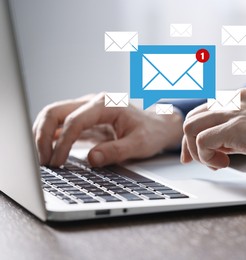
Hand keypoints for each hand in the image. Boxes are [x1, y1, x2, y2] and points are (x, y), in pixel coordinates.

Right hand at [33, 93, 182, 166]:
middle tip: (43, 161)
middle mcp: (92, 103)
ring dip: (43, 136)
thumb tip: (91, 159)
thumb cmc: (151, 132)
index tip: (58, 162)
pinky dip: (51, 138)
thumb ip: (116, 151)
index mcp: (106, 103)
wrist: (158, 126)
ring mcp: (86, 110)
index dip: (63, 143)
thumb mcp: (139, 144)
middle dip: (43, 136)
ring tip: (42, 160)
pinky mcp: (84, 120)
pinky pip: (61, 126)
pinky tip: (49, 153)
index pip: (75, 120)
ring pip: (53, 117)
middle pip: (55, 112)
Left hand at [181, 88, 245, 176]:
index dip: (192, 135)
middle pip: (191, 118)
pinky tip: (224, 164)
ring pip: (190, 127)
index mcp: (238, 97)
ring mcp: (234, 111)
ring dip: (198, 151)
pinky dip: (207, 157)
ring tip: (218, 163)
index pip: (202, 112)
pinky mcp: (237, 127)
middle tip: (197, 162)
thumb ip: (232, 132)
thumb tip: (211, 145)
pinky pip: (202, 141)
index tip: (194, 155)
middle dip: (188, 145)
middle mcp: (233, 99)